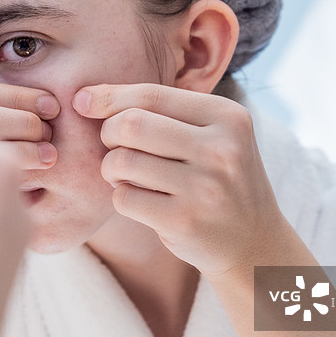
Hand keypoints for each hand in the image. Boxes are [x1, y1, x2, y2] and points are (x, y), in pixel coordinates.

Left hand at [73, 83, 287, 276]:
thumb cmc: (215, 178)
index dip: (109, 96)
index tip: (82, 100)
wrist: (254, 241)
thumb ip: (162, 112)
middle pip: (132, 124)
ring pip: (123, 162)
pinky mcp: (185, 221)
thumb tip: (86, 96)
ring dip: (110, 168)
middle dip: (108, 133)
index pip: (152, 95)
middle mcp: (221, 149)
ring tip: (124, 175)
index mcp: (227, 117)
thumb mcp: (210, 136)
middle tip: (112, 146)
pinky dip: (121, 197)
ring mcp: (205, 188)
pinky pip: (124, 198)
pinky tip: (138, 200)